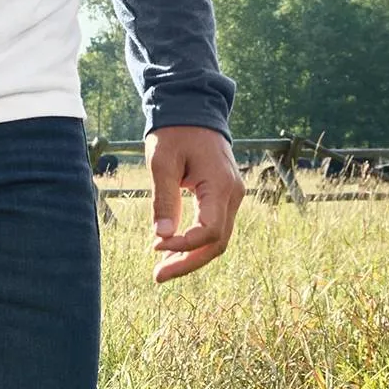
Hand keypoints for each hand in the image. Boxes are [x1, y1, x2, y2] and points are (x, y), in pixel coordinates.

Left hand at [147, 125, 241, 282]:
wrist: (193, 111)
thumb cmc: (175, 133)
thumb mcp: (162, 162)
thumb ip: (164, 199)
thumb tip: (162, 236)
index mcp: (221, 186)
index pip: (209, 231)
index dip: (183, 245)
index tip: (154, 245)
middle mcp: (233, 195)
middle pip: (218, 243)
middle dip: (188, 263)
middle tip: (157, 277)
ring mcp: (232, 197)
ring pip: (218, 239)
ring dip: (191, 256)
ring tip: (161, 270)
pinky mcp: (224, 197)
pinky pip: (214, 227)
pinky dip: (194, 242)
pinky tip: (171, 252)